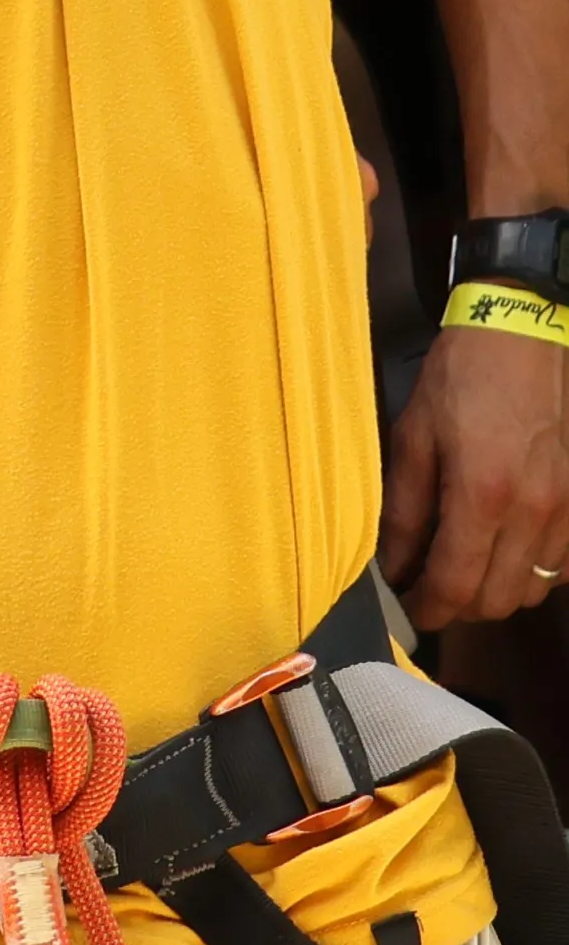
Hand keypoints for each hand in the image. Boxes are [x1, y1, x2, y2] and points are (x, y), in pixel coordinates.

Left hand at [381, 325, 568, 626]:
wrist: (521, 333)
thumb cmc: (460, 379)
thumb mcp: (414, 435)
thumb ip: (404, 509)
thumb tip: (393, 565)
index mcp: (482, 493)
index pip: (457, 584)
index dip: (429, 608)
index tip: (410, 611)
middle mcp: (532, 511)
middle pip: (498, 599)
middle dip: (459, 605)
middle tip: (431, 586)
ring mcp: (565, 510)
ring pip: (532, 589)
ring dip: (495, 590)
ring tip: (466, 565)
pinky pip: (560, 566)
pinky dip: (530, 571)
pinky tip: (504, 546)